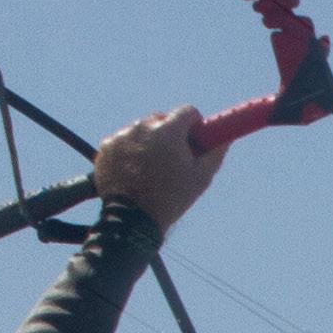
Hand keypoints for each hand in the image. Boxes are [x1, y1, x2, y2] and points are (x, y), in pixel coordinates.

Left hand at [93, 106, 214, 234]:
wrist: (132, 221)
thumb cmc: (170, 199)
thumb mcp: (201, 178)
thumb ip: (215, 153)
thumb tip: (226, 138)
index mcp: (169, 130)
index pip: (187, 111)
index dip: (194, 125)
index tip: (193, 138)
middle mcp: (143, 127)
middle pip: (162, 119)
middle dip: (169, 134)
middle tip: (171, 158)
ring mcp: (122, 136)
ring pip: (141, 130)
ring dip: (147, 142)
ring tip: (150, 169)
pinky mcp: (106, 147)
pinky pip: (123, 141)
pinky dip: (128, 151)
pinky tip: (133, 171)